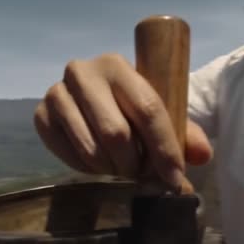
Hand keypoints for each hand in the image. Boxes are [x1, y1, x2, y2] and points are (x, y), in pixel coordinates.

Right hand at [34, 53, 212, 189]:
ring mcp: (57, 93)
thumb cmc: (132, 107)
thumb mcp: (161, 115)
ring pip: (91, 149)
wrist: (95, 100)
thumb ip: (185, 134)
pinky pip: (68, 155)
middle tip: (142, 175)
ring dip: (111, 169)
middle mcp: (82, 72)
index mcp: (118, 65)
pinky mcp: (41, 115)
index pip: (147, 109)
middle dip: (135, 165)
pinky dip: (87, 169)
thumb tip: (202, 156)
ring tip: (120, 168)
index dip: (164, 148)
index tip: (175, 178)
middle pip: (116, 133)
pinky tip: (97, 163)